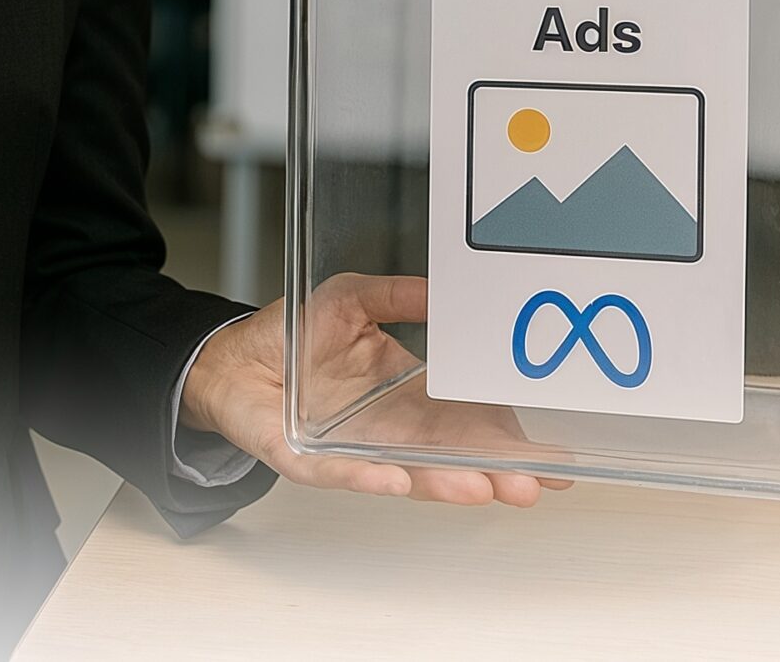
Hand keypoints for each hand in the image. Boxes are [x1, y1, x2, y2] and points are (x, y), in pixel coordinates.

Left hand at [179, 273, 570, 505]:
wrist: (233, 357)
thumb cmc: (292, 332)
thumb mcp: (351, 298)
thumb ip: (398, 295)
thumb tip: (446, 291)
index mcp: (409, 392)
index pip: (469, 418)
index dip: (506, 433)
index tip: (547, 447)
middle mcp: (390, 428)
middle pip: (452, 454)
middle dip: (495, 469)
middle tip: (536, 482)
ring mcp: (355, 448)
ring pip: (410, 471)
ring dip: (448, 481)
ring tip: (488, 487)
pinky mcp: (309, 459)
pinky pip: (341, 471)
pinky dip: (369, 477)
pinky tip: (398, 482)